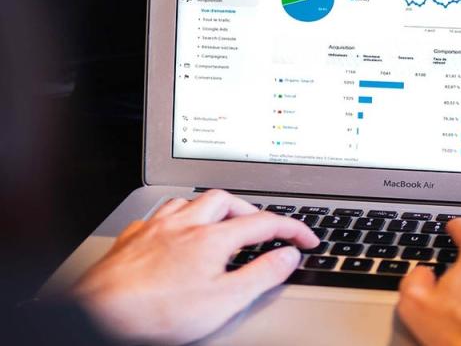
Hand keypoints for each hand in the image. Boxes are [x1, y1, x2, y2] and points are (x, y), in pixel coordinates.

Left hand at [71, 190, 318, 344]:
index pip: (265, 222)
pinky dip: (178, 218)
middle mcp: (185, 225)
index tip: (306, 238)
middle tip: (263, 228)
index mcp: (212, 238)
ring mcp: (156, 229)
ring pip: (190, 201)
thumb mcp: (224, 301)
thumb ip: (261, 275)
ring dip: (212, 208)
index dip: (292, 228)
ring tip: (222, 223)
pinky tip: (176, 232)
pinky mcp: (132, 239)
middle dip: (250, 210)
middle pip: (226, 201)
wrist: (99, 314)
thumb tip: (289, 255)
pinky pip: (160, 215)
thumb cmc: (156, 313)